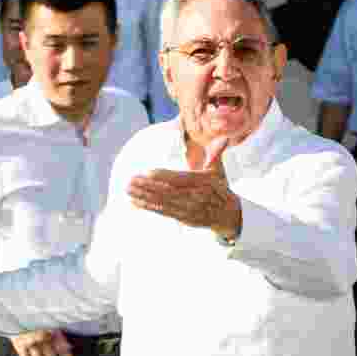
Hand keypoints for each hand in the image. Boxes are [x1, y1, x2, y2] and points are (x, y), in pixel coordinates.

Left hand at [126, 136, 241, 239]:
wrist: (228, 214)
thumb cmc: (219, 188)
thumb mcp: (218, 170)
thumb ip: (215, 153)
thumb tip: (223, 138)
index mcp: (202, 182)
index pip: (179, 178)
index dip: (162, 175)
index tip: (146, 172)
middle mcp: (194, 196)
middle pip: (167, 190)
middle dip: (146, 186)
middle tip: (129, 181)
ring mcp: (188, 208)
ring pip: (162, 202)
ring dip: (143, 196)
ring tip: (128, 190)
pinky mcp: (183, 218)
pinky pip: (163, 212)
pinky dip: (148, 207)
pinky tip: (135, 202)